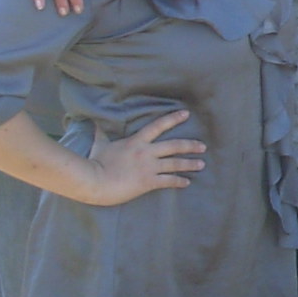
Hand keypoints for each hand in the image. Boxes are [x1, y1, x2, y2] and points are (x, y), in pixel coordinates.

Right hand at [83, 110, 204, 204]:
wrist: (94, 181)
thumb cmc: (95, 163)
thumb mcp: (100, 144)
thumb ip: (101, 133)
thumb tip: (94, 122)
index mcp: (136, 141)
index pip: (158, 126)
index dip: (173, 119)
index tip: (186, 114)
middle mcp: (146, 152)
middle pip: (174, 146)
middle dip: (190, 145)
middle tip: (203, 146)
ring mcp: (148, 167)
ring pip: (175, 164)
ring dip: (190, 164)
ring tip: (201, 164)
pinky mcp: (148, 182)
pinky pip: (168, 181)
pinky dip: (179, 181)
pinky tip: (187, 182)